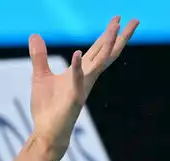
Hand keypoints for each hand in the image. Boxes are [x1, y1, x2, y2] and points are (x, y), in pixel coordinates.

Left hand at [28, 16, 137, 160]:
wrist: (46, 132)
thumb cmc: (46, 107)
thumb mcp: (40, 76)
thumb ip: (39, 56)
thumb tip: (34, 35)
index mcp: (81, 72)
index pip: (98, 50)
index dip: (108, 34)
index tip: (118, 19)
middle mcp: (87, 78)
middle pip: (106, 53)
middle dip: (119, 36)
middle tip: (134, 19)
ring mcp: (82, 87)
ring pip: (98, 63)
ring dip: (107, 45)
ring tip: (115, 28)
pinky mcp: (74, 99)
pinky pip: (76, 80)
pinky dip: (77, 68)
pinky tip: (77, 54)